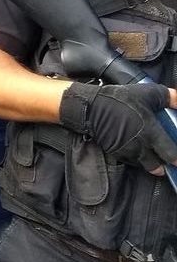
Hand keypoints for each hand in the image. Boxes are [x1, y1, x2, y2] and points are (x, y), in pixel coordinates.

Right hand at [59, 81, 176, 173]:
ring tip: (150, 161)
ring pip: (140, 164)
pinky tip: (134, 153)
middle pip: (154, 166)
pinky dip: (133, 159)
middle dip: (160, 168)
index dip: (176, 159)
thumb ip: (171, 98)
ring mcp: (126, 151)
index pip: (169, 153)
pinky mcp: (114, 152)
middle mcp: (140, 146)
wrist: (93, 108)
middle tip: (164, 167)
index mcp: (152, 133)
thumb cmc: (121, 100)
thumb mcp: (150, 93)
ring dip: (146, 163)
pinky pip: (128, 160)